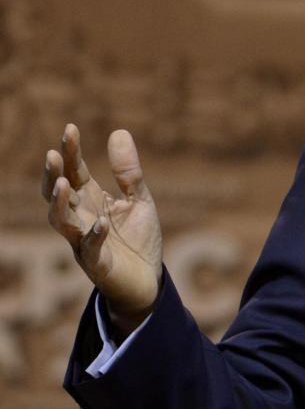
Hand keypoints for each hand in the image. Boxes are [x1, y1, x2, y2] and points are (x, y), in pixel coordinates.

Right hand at [42, 124, 162, 335]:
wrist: (148, 280)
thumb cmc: (138, 239)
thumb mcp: (139, 199)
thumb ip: (129, 172)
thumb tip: (119, 131)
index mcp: (90, 200)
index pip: (75, 171)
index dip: (71, 151)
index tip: (70, 128)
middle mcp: (81, 218)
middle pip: (58, 194)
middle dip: (53, 175)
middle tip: (53, 154)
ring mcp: (84, 241)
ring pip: (61, 222)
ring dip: (60, 204)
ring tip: (63, 184)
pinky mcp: (96, 264)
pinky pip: (90, 249)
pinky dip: (93, 235)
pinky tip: (101, 222)